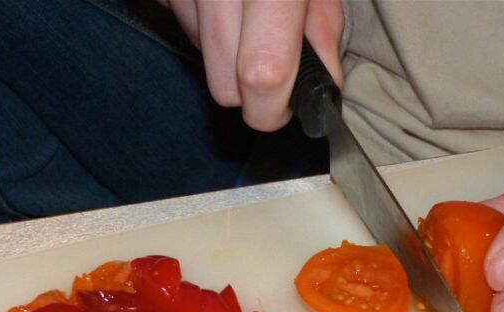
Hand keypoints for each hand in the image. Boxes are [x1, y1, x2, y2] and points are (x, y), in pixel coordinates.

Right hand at [158, 0, 343, 130]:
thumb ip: (323, 28)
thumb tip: (324, 84)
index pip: (264, 73)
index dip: (274, 107)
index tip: (284, 109)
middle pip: (224, 87)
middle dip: (249, 94)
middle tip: (271, 67)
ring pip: (200, 60)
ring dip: (224, 56)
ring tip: (246, 18)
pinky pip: (180, 27)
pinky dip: (202, 27)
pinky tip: (221, 5)